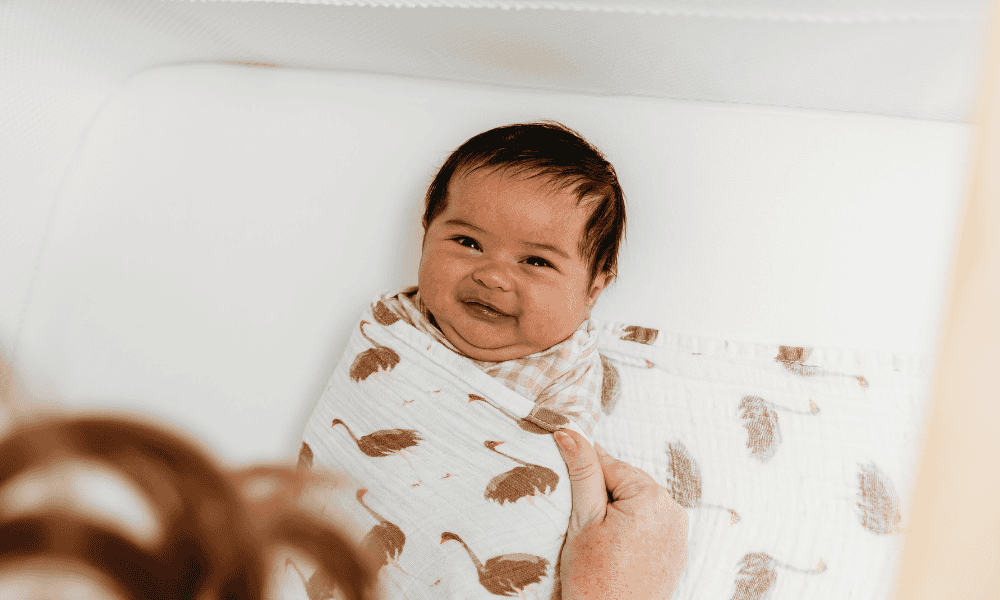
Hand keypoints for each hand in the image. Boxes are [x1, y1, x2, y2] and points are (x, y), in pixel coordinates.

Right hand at [553, 429, 687, 599]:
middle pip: (627, 484)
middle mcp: (674, 510)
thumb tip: (570, 432)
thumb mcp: (583, 519)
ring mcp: (679, 533)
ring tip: (600, 543)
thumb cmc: (594, 578)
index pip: (610, 465)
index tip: (572, 495)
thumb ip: (582, 471)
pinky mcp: (677, 552)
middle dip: (603, 497)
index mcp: (651, 497)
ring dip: (617, 513)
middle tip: (585, 528)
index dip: (585, 478)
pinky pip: (651, 525)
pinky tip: (616, 552)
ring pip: (638, 504)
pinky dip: (632, 530)